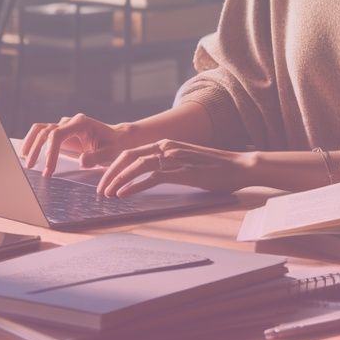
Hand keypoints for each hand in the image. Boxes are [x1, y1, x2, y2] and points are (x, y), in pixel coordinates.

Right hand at [20, 113, 139, 176]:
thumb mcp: (109, 153)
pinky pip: (43, 133)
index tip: (49, 170)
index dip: (51, 152)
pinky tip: (28, 153)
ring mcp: (65, 125)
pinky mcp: (61, 132)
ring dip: (31, 143)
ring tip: (25, 159)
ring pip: (41, 129)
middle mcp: (70, 122)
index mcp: (81, 123)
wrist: (116, 139)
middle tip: (32, 167)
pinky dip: (33, 141)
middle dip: (37, 150)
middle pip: (46, 132)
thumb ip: (96, 157)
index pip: (58, 134)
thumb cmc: (114, 146)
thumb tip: (81, 161)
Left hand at [96, 139, 256, 197]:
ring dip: (117, 180)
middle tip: (99, 188)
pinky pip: (150, 178)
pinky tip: (122, 195)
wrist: (239, 167)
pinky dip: (133, 186)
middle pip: (127, 156)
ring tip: (106, 193)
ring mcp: (173, 158)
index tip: (104, 180)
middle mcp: (166, 147)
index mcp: (166, 144)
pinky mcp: (181, 171)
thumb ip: (170, 166)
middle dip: (109, 172)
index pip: (132, 152)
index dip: (114, 166)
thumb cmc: (216, 168)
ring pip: (135, 165)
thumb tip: (153, 176)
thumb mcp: (187, 163)